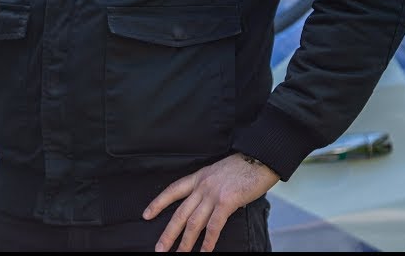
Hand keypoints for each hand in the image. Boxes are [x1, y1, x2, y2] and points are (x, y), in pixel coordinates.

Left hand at [142, 153, 278, 251]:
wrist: (259, 158)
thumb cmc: (243, 167)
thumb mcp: (218, 174)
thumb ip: (211, 189)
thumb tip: (212, 206)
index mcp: (197, 178)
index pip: (172, 191)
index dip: (157, 204)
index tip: (146, 215)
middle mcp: (201, 187)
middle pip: (179, 213)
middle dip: (168, 233)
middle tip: (159, 248)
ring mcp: (212, 194)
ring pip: (193, 223)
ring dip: (185, 242)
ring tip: (178, 254)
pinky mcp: (226, 202)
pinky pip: (214, 225)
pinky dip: (208, 241)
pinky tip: (204, 251)